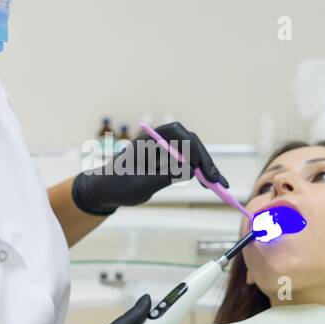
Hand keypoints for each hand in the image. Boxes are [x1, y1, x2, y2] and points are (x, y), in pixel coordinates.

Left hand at [71, 121, 228, 215]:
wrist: (105, 191)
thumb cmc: (117, 186)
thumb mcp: (139, 185)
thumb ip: (164, 176)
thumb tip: (190, 170)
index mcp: (149, 140)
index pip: (177, 133)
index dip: (192, 147)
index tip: (199, 167)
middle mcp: (159, 141)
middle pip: (190, 142)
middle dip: (205, 159)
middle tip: (216, 181)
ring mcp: (165, 151)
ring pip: (193, 152)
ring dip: (207, 166)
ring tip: (219, 185)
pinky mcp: (168, 162)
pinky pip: (189, 163)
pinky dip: (201, 172)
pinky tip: (212, 183)